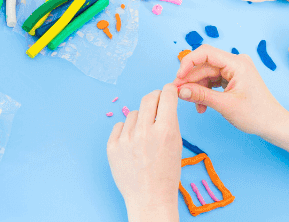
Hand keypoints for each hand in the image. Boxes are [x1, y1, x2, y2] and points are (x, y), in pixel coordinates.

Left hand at [107, 85, 181, 221]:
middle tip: (156, 103)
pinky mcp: (112, 147)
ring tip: (144, 138)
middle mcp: (145, 132)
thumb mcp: (176, 146)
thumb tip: (165, 100)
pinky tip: (132, 145)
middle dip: (154, 98)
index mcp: (166, 131)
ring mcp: (126, 139)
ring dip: (140, 120)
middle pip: (148, 99)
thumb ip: (170, 122)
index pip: (166, 95)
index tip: (167, 90)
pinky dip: (126, 132)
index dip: (168, 90)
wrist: (150, 198)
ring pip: (134, 114)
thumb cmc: (166, 174)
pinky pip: (119, 126)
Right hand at [174, 46, 288, 138]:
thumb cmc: (256, 115)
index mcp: (237, 63)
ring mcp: (235, 70)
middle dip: (190, 80)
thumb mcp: (225, 105)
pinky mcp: (233, 78)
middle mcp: (236, 62)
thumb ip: (201, 95)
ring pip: (207, 74)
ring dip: (198, 88)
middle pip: (204, 65)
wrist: (273, 124)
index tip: (177, 78)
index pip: (205, 53)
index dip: (188, 63)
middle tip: (178, 94)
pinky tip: (202, 105)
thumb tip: (179, 90)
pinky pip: (213, 80)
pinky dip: (206, 91)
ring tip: (194, 105)